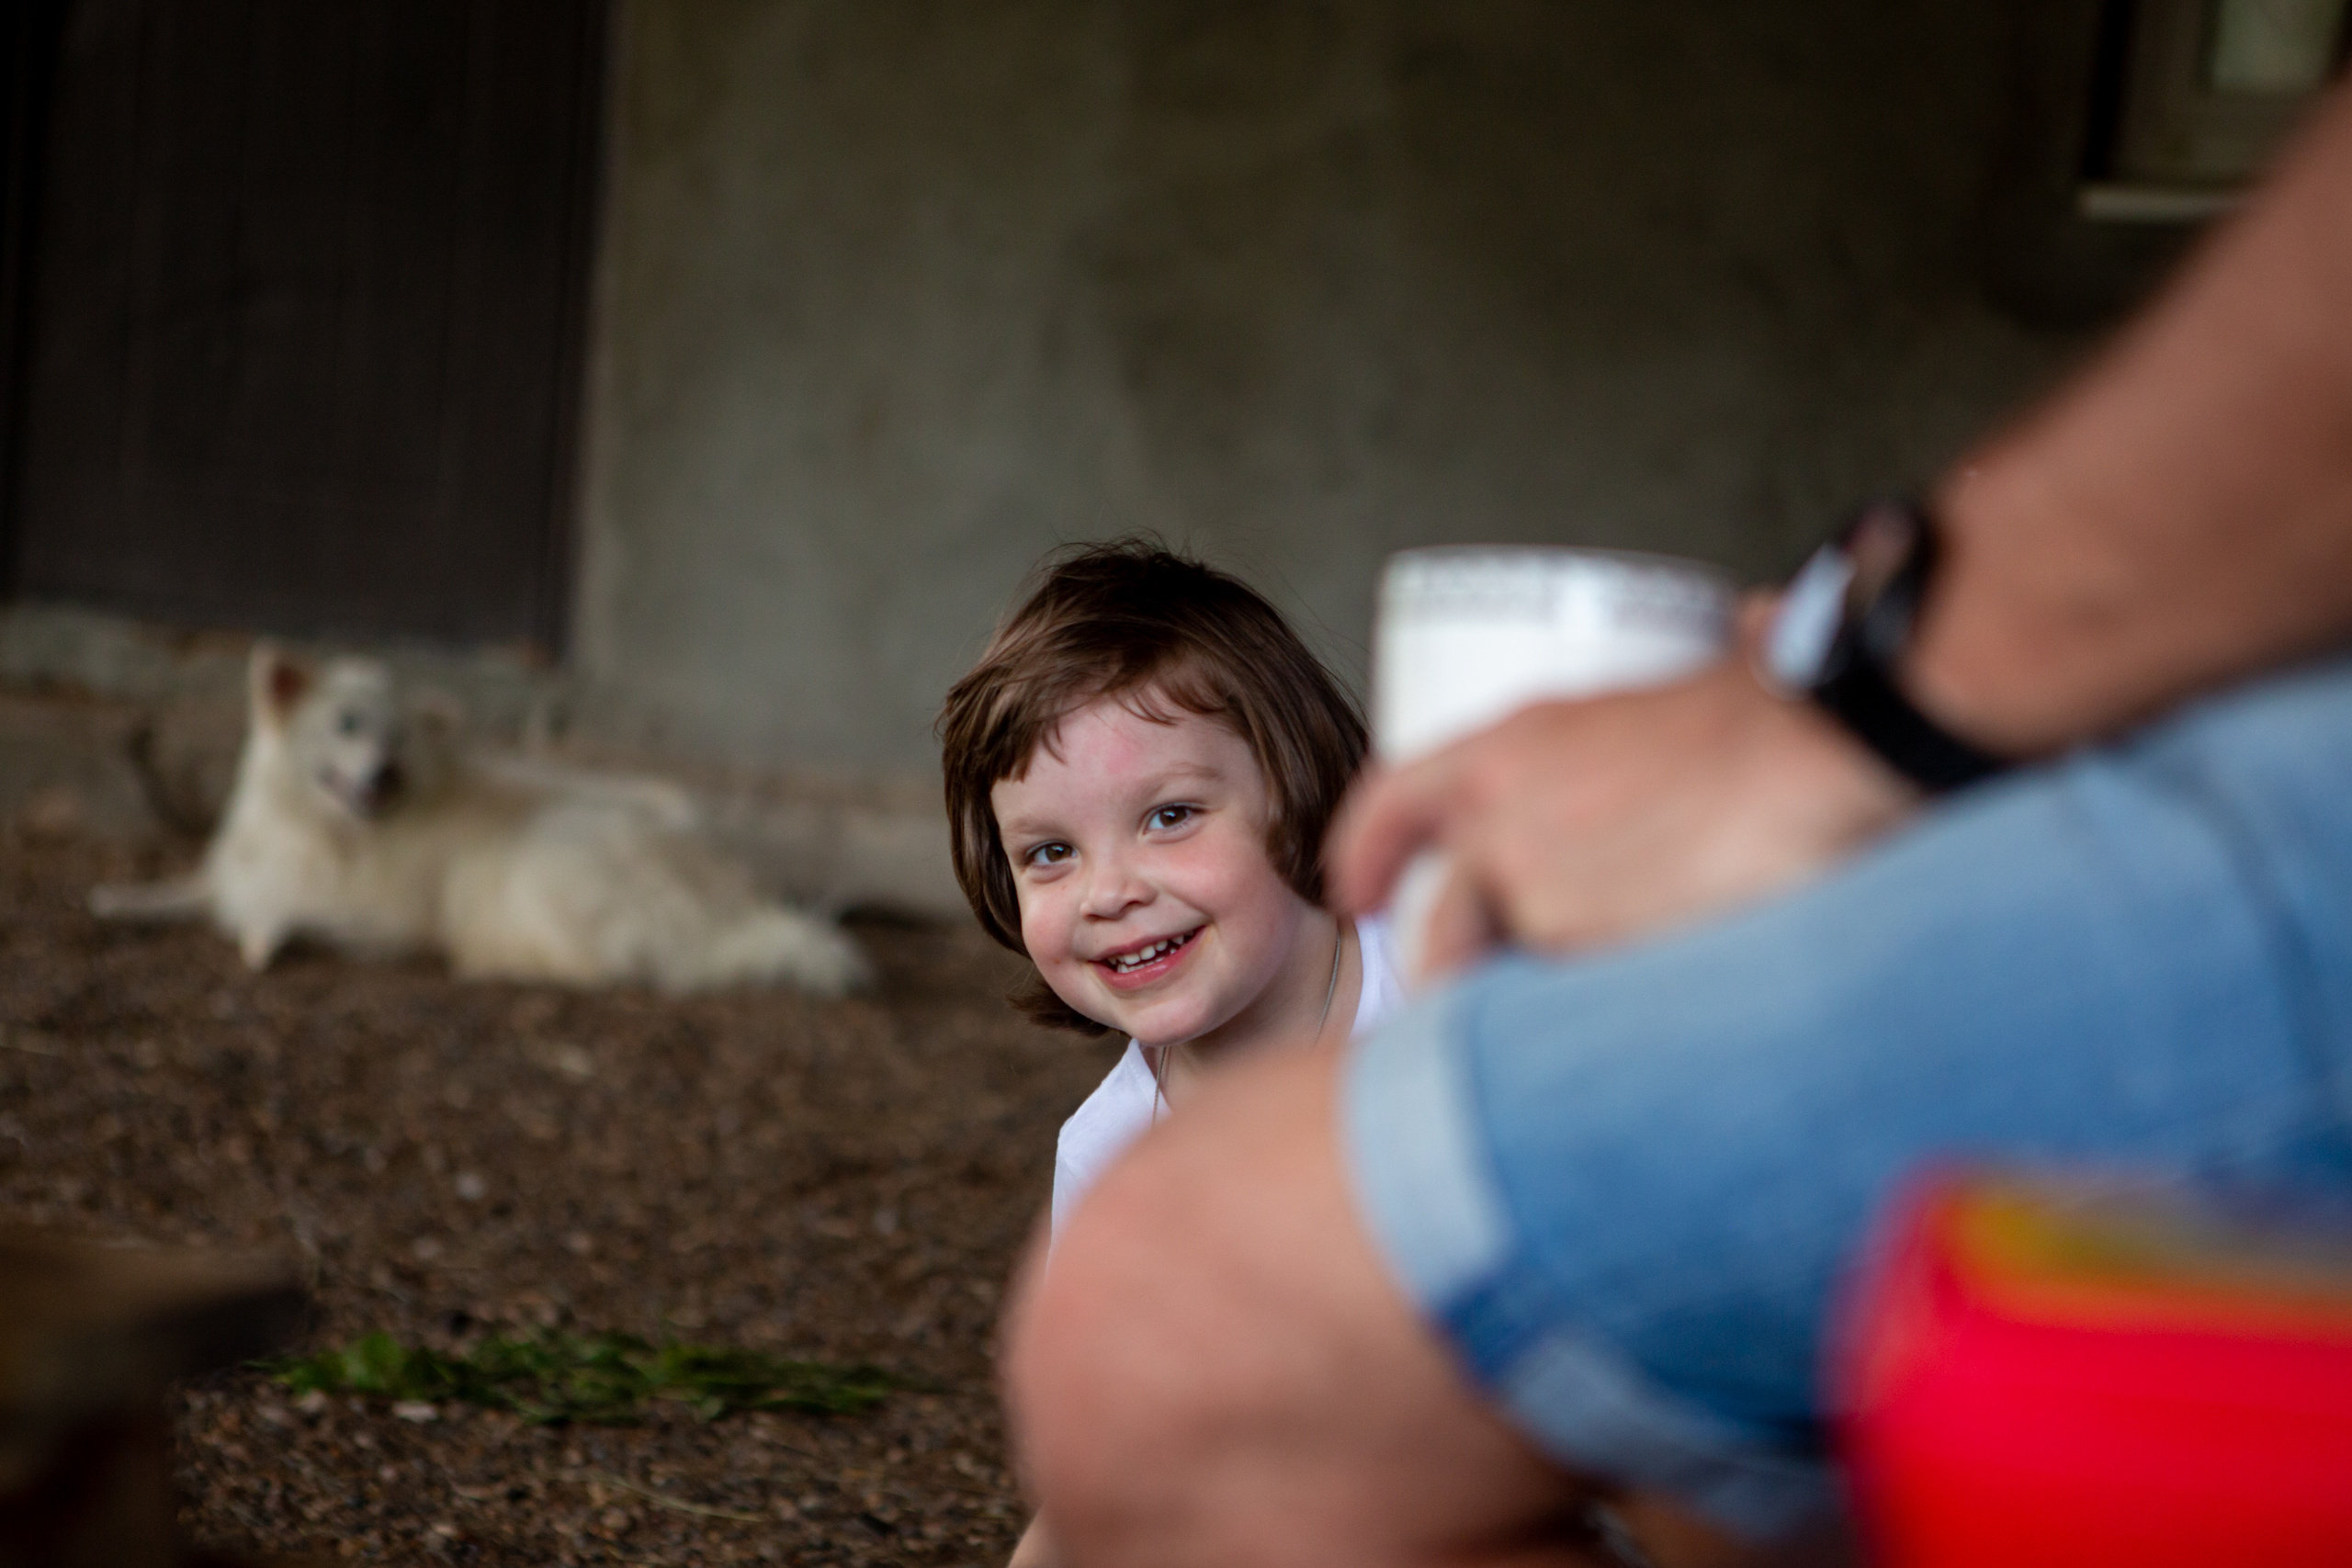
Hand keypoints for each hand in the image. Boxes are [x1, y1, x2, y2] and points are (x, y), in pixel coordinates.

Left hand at [1328, 631, 1916, 967]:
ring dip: (1549, 982)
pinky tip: (1643, 1006)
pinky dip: (1595, 1011)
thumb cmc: (1776, 706)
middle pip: (1444, 912)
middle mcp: (1502, 814)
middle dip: (1457, 960)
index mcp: (1511, 744)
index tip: (1355, 892)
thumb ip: (1685, 675)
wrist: (1817, 749)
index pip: (1393, 799)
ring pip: (1514, 963)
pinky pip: (1567, 999)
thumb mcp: (1688, 675)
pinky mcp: (1582, 945)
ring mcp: (1536, 886)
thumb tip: (1750, 622)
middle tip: (1486, 987)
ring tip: (1608, 989)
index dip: (1364, 852)